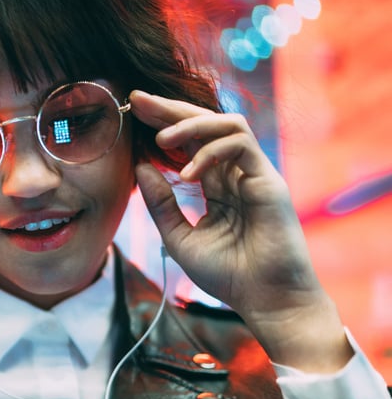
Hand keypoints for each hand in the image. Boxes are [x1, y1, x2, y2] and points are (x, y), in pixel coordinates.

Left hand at [130, 90, 351, 371]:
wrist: (264, 299)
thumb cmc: (227, 275)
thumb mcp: (179, 237)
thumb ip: (161, 203)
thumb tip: (139, 166)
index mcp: (216, 186)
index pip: (189, 143)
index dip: (162, 125)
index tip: (131, 112)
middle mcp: (235, 174)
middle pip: (204, 125)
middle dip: (169, 109)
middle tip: (136, 98)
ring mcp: (253, 174)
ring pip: (226, 124)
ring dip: (190, 124)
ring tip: (159, 138)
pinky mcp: (267, 179)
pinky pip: (239, 144)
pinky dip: (209, 152)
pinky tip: (185, 173)